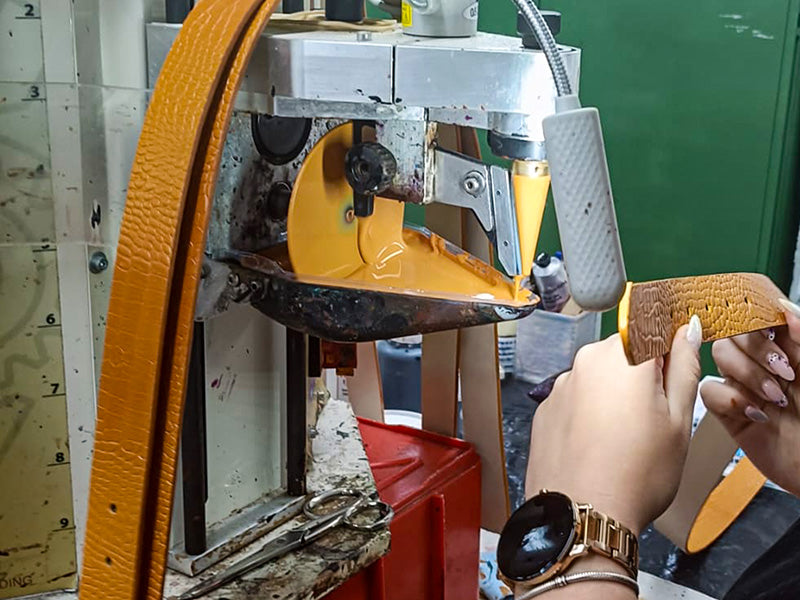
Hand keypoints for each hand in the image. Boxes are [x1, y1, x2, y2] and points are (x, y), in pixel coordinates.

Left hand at [525, 321, 701, 533]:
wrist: (582, 513)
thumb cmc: (635, 474)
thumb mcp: (678, 420)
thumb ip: (684, 366)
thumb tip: (686, 330)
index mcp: (625, 355)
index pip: (655, 326)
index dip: (670, 350)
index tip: (676, 370)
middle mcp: (587, 361)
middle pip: (625, 351)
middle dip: (642, 374)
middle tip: (655, 416)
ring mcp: (562, 384)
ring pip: (599, 377)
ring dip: (615, 394)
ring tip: (626, 438)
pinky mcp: (546, 408)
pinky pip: (576, 398)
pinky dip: (590, 413)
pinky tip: (600, 444)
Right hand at [701, 300, 799, 495]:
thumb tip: (782, 305)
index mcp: (791, 347)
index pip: (757, 316)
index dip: (756, 319)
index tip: (769, 330)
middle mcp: (765, 363)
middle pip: (733, 333)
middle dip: (755, 350)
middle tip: (784, 371)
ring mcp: (746, 387)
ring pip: (719, 359)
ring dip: (746, 375)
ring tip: (775, 398)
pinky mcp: (731, 414)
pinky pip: (709, 392)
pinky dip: (728, 399)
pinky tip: (755, 413)